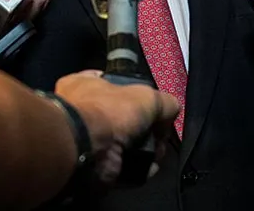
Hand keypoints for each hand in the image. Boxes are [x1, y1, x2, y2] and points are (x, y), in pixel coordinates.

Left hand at [53, 70, 180, 184]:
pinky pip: (122, 166)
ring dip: (144, 150)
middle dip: (144, 128)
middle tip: (158, 135)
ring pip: (124, 144)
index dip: (134, 93)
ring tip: (157, 153)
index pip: (112, 84)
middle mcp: (82, 110)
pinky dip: (138, 168)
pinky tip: (150, 166)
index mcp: (85, 84)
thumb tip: (170, 112)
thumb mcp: (147, 95)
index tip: (151, 105)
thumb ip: (164, 101)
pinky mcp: (93, 165)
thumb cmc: (110, 111)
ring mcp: (86, 140)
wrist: (86, 148)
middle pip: (122, 118)